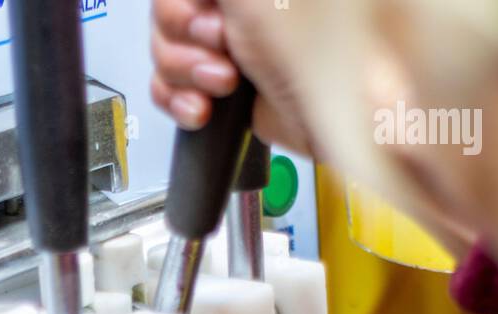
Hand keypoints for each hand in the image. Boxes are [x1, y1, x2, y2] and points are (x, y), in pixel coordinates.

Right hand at [151, 0, 316, 154]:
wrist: (331, 117)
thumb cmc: (311, 44)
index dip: (185, 1)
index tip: (210, 10)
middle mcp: (237, 1)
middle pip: (166, 7)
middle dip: (185, 35)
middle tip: (222, 44)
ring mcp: (229, 40)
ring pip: (166, 48)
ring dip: (187, 72)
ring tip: (226, 82)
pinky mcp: (223, 84)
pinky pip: (173, 86)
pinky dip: (182, 99)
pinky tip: (207, 106)